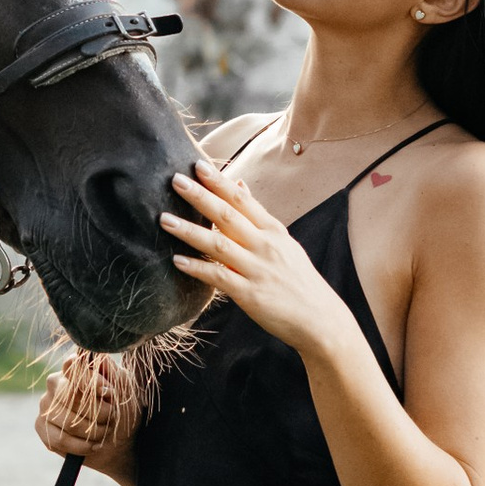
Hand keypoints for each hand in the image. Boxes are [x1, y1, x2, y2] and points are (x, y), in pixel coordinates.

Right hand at [35, 352, 132, 461]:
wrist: (118, 441)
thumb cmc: (121, 409)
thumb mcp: (124, 388)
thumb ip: (111, 371)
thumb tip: (98, 359)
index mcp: (75, 368)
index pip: (72, 366)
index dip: (89, 380)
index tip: (107, 392)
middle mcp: (56, 383)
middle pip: (70, 397)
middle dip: (98, 411)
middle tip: (112, 416)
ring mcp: (45, 404)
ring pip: (67, 421)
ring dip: (93, 431)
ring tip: (104, 431)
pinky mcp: (41, 427)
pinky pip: (59, 439)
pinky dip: (81, 446)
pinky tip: (93, 445)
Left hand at [160, 158, 343, 354]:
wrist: (319, 319)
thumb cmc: (298, 279)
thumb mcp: (283, 241)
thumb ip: (258, 215)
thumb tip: (239, 184)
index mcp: (273, 231)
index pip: (242, 200)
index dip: (219, 182)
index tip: (198, 166)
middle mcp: (265, 246)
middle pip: (228, 216)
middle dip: (200, 197)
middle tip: (176, 180)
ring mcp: (258, 269)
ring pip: (219, 245)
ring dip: (190, 231)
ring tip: (165, 219)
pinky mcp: (250, 294)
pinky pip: (219, 277)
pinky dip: (198, 268)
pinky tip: (178, 260)